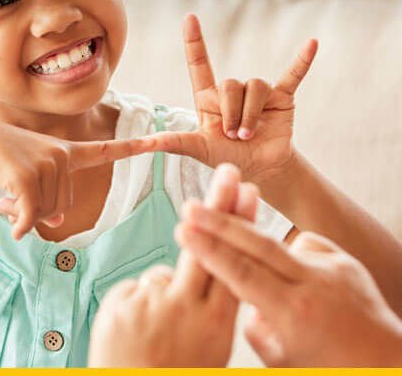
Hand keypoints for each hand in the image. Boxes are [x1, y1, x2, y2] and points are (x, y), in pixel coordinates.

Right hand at [0, 114, 153, 239]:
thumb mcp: (27, 173)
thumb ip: (47, 194)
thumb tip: (56, 223)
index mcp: (66, 151)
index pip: (105, 150)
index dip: (135, 148)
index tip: (161, 140)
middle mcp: (62, 156)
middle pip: (62, 207)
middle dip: (36, 211)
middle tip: (11, 198)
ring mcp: (46, 164)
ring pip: (46, 214)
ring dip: (22, 215)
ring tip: (4, 195)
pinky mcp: (27, 176)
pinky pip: (29, 216)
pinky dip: (18, 224)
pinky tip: (6, 218)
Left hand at [87, 163, 258, 366]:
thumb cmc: (174, 375)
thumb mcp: (208, 352)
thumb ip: (210, 312)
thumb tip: (211, 273)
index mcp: (217, 325)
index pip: (235, 263)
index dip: (243, 226)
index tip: (251, 194)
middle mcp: (188, 309)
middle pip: (207, 244)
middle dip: (220, 204)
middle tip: (229, 171)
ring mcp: (153, 304)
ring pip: (164, 272)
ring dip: (163, 298)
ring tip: (156, 338)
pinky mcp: (121, 302)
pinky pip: (136, 289)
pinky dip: (137, 306)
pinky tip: (134, 336)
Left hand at [144, 13, 317, 180]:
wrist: (260, 170)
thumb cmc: (225, 158)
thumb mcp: (198, 150)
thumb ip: (174, 142)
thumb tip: (144, 143)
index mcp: (208, 98)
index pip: (199, 64)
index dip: (194, 41)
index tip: (189, 17)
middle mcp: (232, 91)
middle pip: (230, 84)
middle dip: (231, 112)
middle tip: (233, 136)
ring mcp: (258, 93)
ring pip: (254, 86)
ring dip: (250, 114)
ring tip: (248, 135)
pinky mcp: (282, 99)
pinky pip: (293, 75)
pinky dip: (302, 61)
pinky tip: (312, 44)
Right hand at [176, 204, 401, 365]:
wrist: (388, 365)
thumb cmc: (331, 371)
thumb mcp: (280, 361)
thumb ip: (252, 325)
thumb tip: (238, 297)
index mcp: (294, 314)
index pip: (240, 273)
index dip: (209, 249)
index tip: (184, 230)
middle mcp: (314, 286)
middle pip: (258, 244)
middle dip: (220, 221)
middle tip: (192, 206)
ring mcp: (332, 269)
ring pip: (280, 243)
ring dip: (251, 237)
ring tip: (232, 238)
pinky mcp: (345, 261)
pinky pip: (304, 246)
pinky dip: (290, 255)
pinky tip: (289, 271)